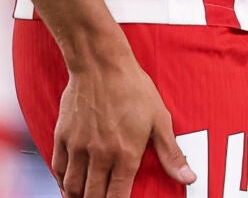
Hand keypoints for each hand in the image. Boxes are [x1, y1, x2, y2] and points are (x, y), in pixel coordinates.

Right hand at [52, 52, 195, 197]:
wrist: (100, 63)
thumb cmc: (132, 87)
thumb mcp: (159, 119)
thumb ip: (171, 154)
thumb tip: (188, 178)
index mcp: (125, 154)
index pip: (117, 197)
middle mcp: (100, 155)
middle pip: (93, 196)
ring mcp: (79, 146)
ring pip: (73, 187)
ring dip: (78, 197)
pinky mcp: (63, 135)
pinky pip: (58, 168)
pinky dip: (62, 181)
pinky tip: (68, 184)